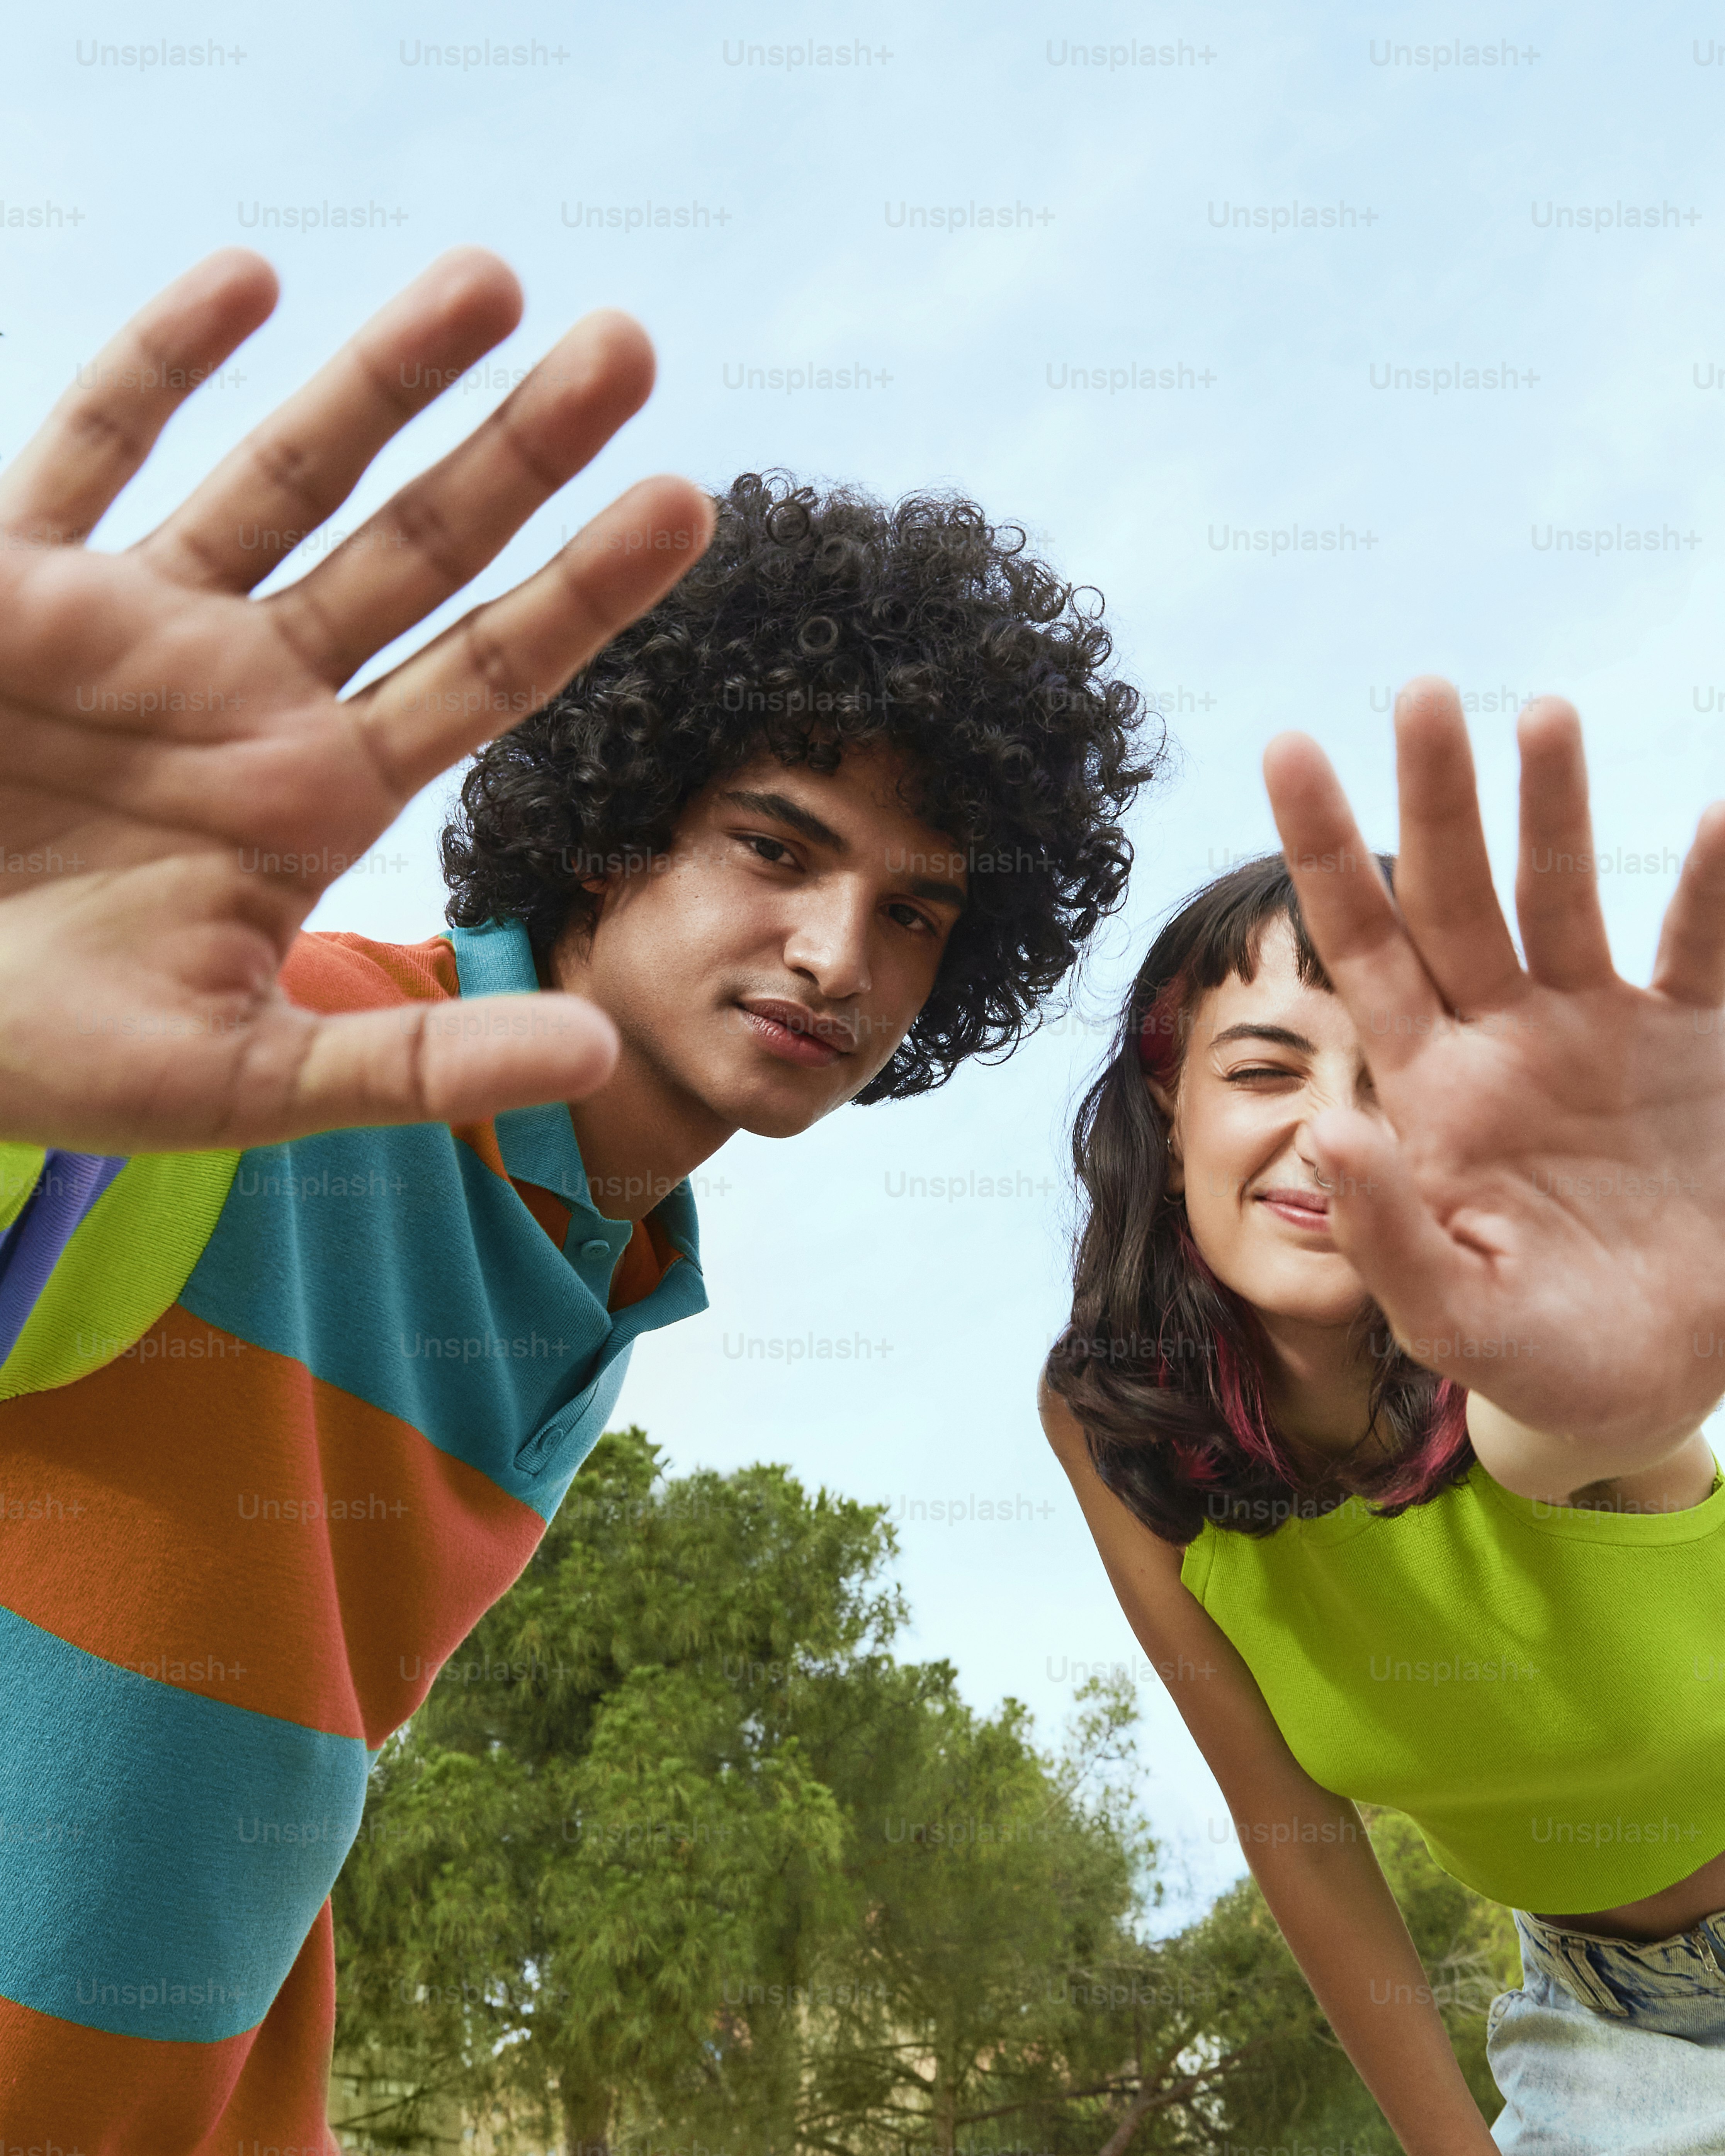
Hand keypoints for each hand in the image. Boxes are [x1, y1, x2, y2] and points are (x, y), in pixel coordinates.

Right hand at [0, 248, 714, 1153]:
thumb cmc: (38, 1058)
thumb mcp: (240, 1079)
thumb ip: (419, 1065)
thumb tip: (603, 1054)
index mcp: (318, 794)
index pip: (492, 671)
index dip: (592, 587)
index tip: (692, 503)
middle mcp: (250, 693)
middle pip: (422, 547)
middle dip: (523, 448)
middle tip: (633, 347)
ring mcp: (137, 626)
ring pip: (285, 473)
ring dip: (385, 377)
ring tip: (494, 282)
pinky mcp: (11, 580)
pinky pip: (92, 444)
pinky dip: (161, 364)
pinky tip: (249, 280)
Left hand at [1262, 678, 1724, 1464]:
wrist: (1646, 1385)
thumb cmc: (1538, 1356)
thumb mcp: (1453, 1316)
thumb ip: (1387, 1233)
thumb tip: (1324, 1129)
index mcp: (1431, 1089)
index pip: (1362, 947)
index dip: (1326, 851)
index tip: (1289, 748)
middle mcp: (1507, 1039)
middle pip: (1457, 894)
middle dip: (1439, 796)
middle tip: (1422, 691)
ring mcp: (1603, 1036)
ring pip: (1569, 896)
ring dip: (1556, 809)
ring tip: (1544, 713)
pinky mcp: (1699, 1048)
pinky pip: (1705, 953)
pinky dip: (1717, 891)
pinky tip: (1720, 819)